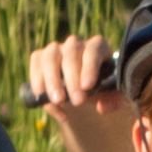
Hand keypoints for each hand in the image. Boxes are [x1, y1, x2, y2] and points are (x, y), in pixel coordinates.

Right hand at [25, 33, 136, 151]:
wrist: (83, 97)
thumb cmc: (103, 93)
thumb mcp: (115, 97)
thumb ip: (114, 101)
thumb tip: (101, 106)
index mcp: (98, 47)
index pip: (94, 50)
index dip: (90, 66)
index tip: (87, 87)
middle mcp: (76, 44)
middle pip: (71, 52)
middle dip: (72, 78)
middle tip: (77, 101)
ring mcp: (57, 49)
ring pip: (50, 56)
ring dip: (52, 79)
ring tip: (58, 101)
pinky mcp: (40, 58)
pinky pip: (36, 64)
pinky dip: (38, 82)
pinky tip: (45, 100)